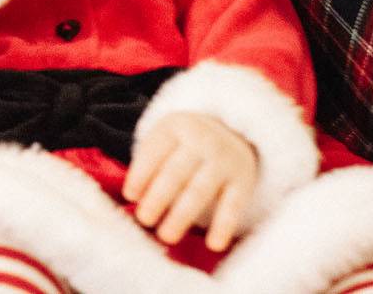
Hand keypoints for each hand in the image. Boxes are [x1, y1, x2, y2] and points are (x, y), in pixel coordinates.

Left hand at [122, 111, 257, 251]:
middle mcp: (202, 140)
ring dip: (181, 215)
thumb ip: (148, 163)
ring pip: (199, 191)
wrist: (232, 132)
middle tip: (144, 219)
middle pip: (175, 172)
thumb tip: (133, 198)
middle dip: (158, 197)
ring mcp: (224, 159)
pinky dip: (224, 225)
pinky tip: (214, 244)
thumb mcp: (166, 140)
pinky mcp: (242, 180)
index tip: (130, 197)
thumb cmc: (185, 145)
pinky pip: (233, 205)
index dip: (140, 174)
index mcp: (176, 127)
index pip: (155, 151)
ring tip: (166, 236)